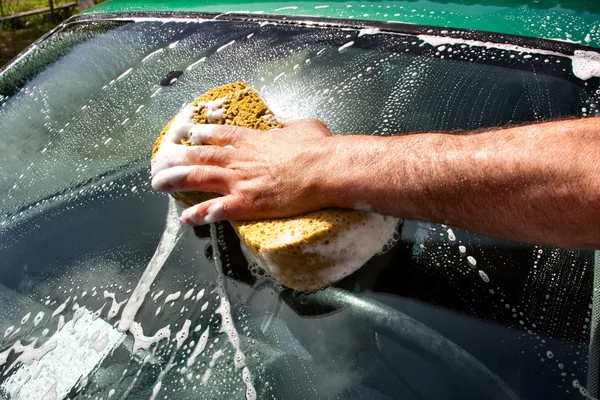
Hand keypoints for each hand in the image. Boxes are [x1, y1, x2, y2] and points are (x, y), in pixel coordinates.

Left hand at [151, 118, 334, 224]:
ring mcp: (240, 181)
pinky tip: (185, 218)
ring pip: (199, 178)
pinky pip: (217, 210)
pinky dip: (199, 214)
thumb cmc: (318, 147)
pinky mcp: (247, 203)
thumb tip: (282, 121)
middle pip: (200, 156)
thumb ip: (287, 124)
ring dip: (175, 180)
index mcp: (252, 139)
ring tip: (157, 183)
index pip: (219, 135)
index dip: (200, 135)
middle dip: (176, 157)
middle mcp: (239, 158)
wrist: (323, 169)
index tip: (187, 134)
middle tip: (159, 159)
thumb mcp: (303, 125)